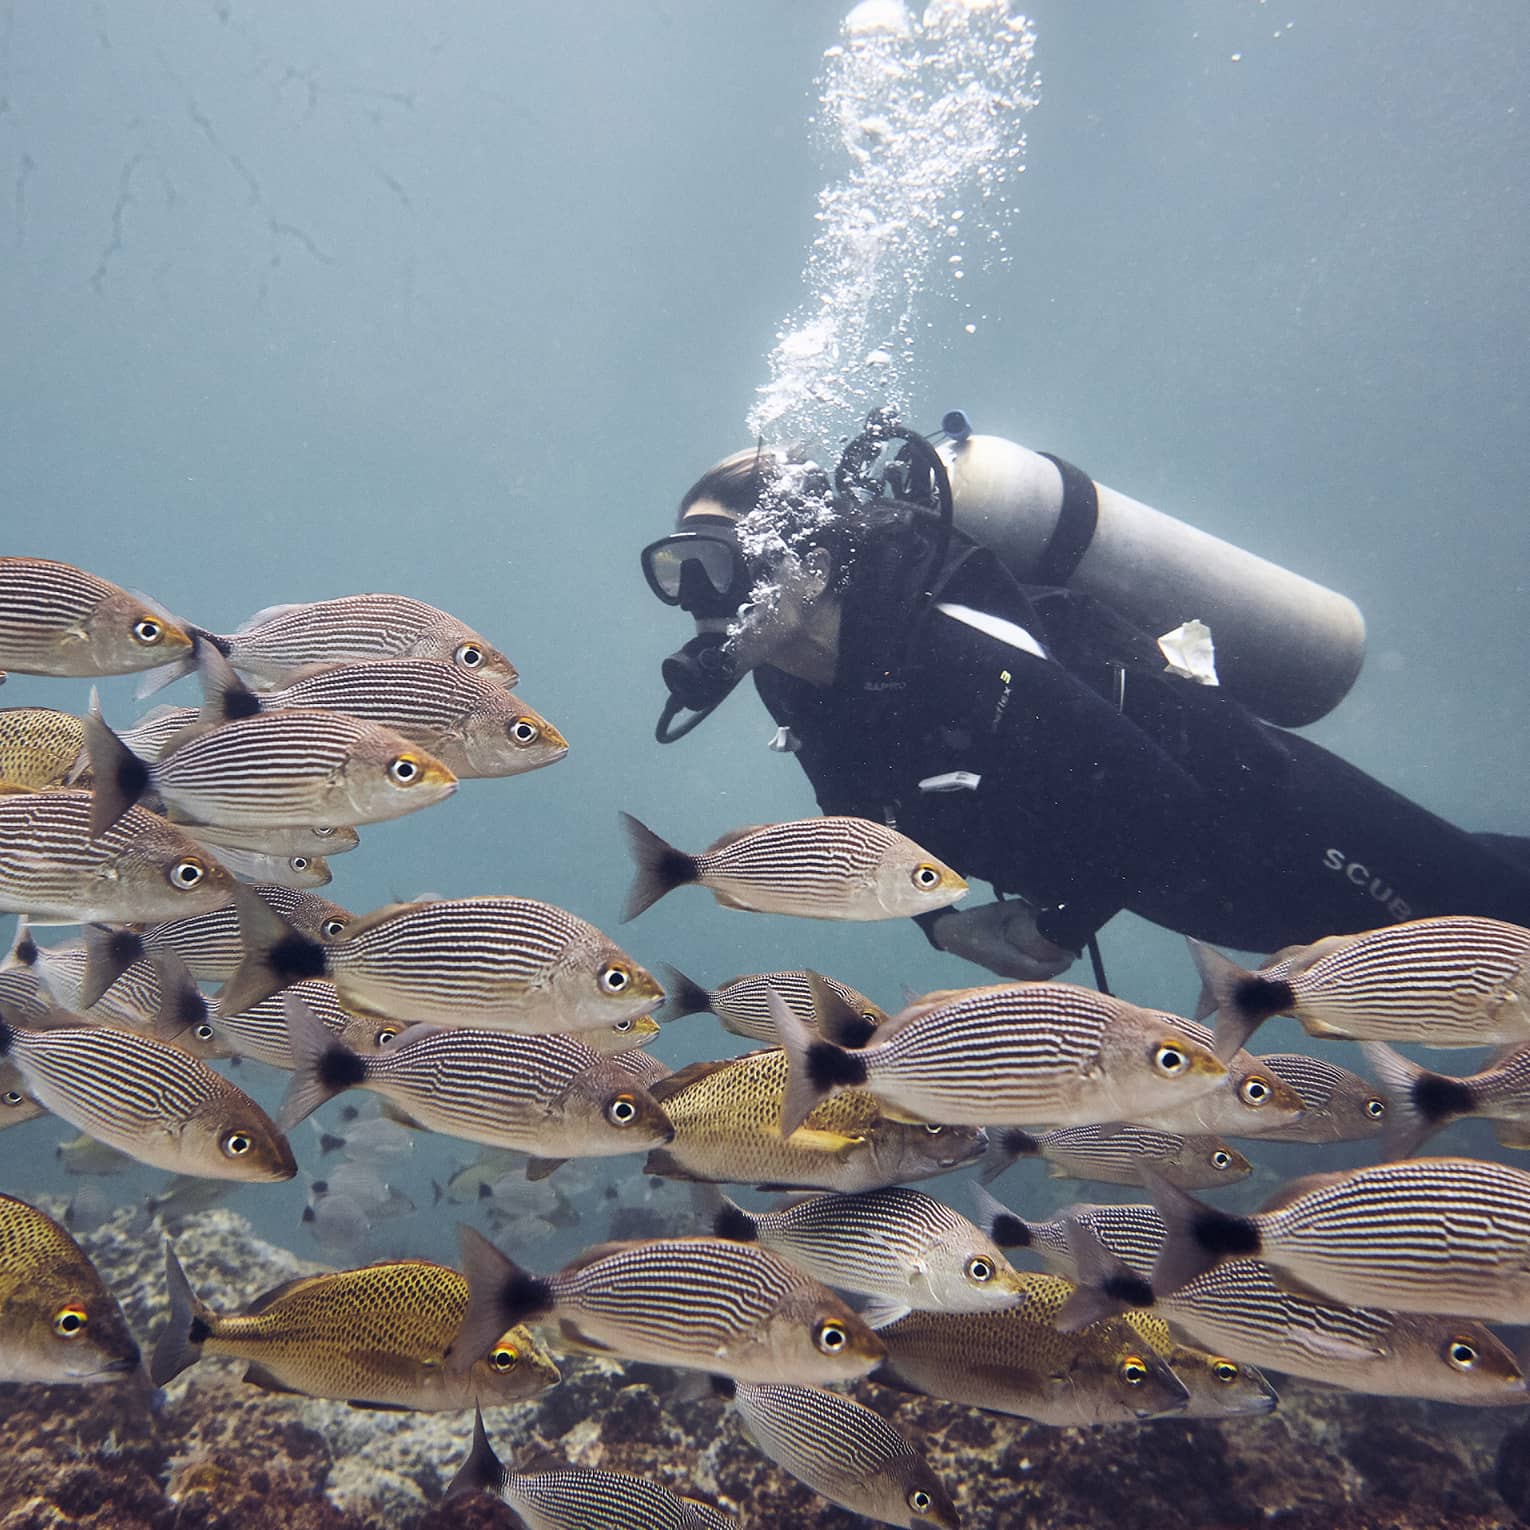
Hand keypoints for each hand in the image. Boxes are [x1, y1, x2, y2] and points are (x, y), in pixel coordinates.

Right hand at [929, 899, 1077, 980]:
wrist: (950, 934)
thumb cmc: (972, 922)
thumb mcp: (998, 911)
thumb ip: (1021, 910)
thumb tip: (1041, 909)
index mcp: (1005, 957)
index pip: (1038, 967)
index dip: (1058, 963)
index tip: (1072, 953)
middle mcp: (1006, 968)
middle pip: (1040, 976)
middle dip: (1058, 966)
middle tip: (1073, 953)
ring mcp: (1004, 971)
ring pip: (1034, 977)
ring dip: (1050, 968)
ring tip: (1063, 957)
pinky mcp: (1002, 969)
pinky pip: (1027, 974)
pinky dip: (1040, 969)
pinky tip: (1047, 959)